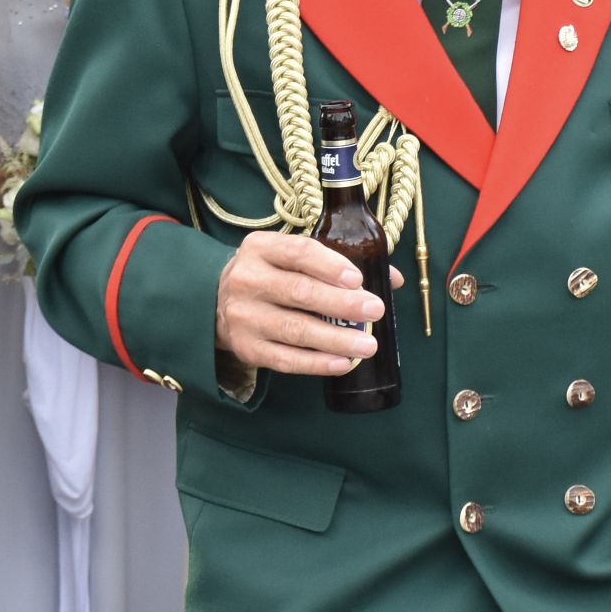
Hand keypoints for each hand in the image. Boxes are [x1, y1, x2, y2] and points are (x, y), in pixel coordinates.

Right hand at [215, 231, 382, 376]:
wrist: (218, 301)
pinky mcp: (247, 348)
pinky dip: (317, 363)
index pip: (298, 253)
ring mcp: (244, 317)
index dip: (329, 265)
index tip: (357, 278)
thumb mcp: (291, 257)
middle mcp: (247, 280)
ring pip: (295, 329)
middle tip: (375, 310)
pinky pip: (286, 359)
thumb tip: (392, 279)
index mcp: (260, 248)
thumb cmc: (270, 274)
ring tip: (368, 345)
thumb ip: (337, 263)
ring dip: (336, 339)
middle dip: (341, 303)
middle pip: (299, 292)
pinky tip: (343, 363)